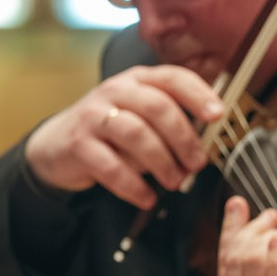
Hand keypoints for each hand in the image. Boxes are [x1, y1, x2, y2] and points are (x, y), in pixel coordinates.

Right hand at [24, 65, 223, 206]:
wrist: (59, 143)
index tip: (217, 115)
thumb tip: (208, 142)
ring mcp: (93, 117)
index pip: (172, 78)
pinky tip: (147, 198)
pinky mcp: (78, 145)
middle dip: (184, 138)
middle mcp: (115, 92)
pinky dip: (134, 186)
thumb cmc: (114, 130)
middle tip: (197, 164)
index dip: (198, 94)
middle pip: (157, 107)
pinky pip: (111, 166)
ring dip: (162, 162)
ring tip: (174, 182)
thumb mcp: (142, 116)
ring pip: (135, 133)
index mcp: (138, 81)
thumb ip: (173, 121)